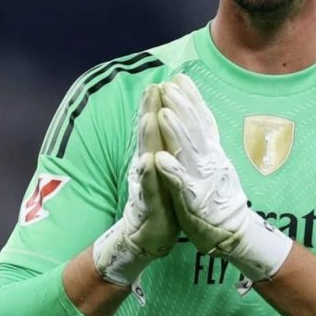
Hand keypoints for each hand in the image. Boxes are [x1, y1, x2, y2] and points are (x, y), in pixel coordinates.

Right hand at [92, 85, 178, 288]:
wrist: (149, 235)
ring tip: (150, 116)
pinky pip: (150, 187)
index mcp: (156, 156)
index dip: (160, 104)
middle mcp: (148, 166)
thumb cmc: (161, 198)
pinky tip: (150, 161)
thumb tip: (168, 119)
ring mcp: (147, 184)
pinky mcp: (150, 204)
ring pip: (147, 156)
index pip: (158, 127)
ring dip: (148, 136)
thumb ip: (165, 144)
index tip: (166, 80)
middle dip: (151, 111)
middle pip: (150, 135)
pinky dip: (150, 174)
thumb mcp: (165, 168)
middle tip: (153, 87)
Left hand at [154, 75, 291, 282]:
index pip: (202, 120)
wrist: (233, 233)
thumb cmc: (219, 199)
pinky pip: (181, 183)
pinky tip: (159, 158)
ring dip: (176, 132)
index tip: (180, 78)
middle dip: (182, 106)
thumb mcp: (216, 165)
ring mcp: (202, 179)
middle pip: (195, 129)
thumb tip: (203, 120)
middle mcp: (209, 161)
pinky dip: (172, 170)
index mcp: (212, 152)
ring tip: (163, 113)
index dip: (192, 98)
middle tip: (169, 85)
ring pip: (188, 151)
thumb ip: (208, 143)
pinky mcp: (194, 200)